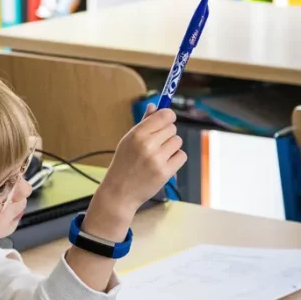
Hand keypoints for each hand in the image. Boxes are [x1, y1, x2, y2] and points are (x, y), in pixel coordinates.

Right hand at [86, 105, 186, 238]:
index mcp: (137, 134)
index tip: (166, 121)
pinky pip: (181, 156)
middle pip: (173, 128)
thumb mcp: (127, 141)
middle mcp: (147, 145)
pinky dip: (175, 159)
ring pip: (178, 142)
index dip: (168, 117)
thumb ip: (143, 123)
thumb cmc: (123, 165)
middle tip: (156, 145)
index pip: (165, 115)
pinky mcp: (165, 172)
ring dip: (171, 147)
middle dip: (167, 135)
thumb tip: (155, 106)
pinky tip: (163, 164)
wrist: (119, 193)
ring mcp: (157, 159)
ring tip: (157, 156)